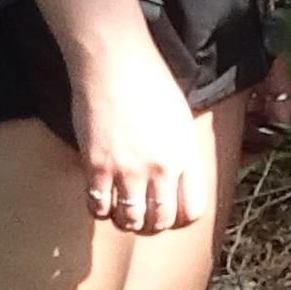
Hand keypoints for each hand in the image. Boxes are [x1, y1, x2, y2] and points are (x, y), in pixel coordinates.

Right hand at [70, 29, 209, 244]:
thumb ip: (180, 153)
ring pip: (129, 219)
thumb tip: (176, 181)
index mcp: (186, 155)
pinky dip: (99, 209)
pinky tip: (100, 198)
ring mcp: (128, 168)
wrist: (117, 63)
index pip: (193, 210)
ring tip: (121, 210)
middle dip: (151, 225)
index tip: (170, 214)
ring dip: (125, 220)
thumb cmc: (151, 84)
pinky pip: (98, 205)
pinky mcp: (97, 164)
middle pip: (160, 220)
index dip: (180, 219)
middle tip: (142, 218)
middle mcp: (161, 167)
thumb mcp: (181, 120)